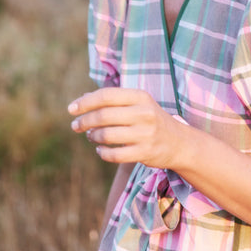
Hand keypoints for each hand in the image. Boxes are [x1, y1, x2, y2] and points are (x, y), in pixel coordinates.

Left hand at [68, 88, 186, 167]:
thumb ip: (113, 100)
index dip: (85, 102)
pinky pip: (114, 155)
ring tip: (91, 136)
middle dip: (84, 121)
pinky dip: (103, 153)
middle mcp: (144, 113)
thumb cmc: (151, 120)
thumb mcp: (138, 104)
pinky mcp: (145, 153)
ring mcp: (145, 133)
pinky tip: (100, 150)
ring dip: (93, 136)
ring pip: (107, 135)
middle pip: (104, 115)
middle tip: (76, 126)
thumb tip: (81, 99)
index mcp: (140, 96)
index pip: (106, 95)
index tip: (71, 109)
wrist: (179, 143)